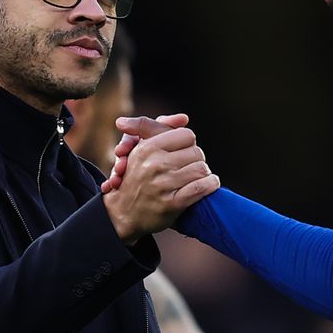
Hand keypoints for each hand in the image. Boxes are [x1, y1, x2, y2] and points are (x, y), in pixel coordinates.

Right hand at [102, 122, 218, 243]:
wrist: (121, 214)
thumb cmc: (134, 178)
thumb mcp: (139, 149)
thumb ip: (156, 128)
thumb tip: (184, 118)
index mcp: (147, 148)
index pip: (186, 135)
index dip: (188, 143)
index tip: (183, 152)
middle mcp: (154, 164)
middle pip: (196, 152)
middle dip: (196, 159)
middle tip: (190, 166)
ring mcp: (163, 184)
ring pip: (201, 169)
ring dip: (204, 174)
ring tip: (198, 176)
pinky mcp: (172, 203)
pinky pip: (201, 188)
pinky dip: (210, 185)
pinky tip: (210, 184)